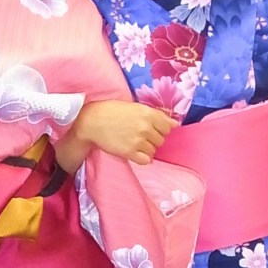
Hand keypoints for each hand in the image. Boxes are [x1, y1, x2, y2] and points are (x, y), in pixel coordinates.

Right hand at [55, 100, 176, 170]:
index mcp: (148, 113)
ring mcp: (138, 140)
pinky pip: (146, 160)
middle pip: (160, 140)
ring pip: (153, 150)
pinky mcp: (130, 152)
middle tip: (138, 135)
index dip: (159, 129)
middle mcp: (145, 127)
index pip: (167, 127)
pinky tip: (134, 152)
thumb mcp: (136, 107)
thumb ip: (156, 115)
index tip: (149, 128)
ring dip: (146, 148)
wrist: (91, 121)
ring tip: (133, 142)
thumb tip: (175, 125)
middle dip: (152, 139)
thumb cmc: (112, 111)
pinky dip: (142, 158)